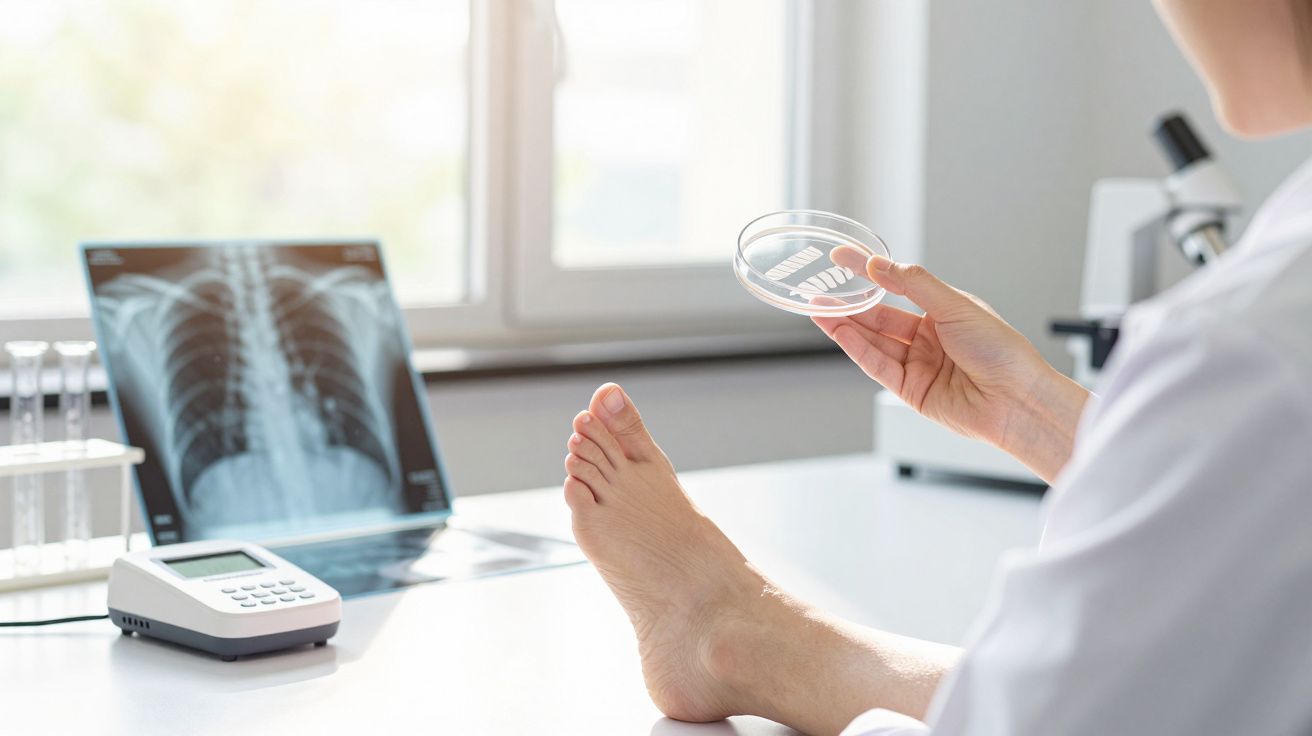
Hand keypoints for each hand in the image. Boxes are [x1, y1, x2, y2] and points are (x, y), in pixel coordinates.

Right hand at [813, 252, 1088, 482]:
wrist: (1017, 400)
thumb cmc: (1002, 352)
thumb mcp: (956, 306)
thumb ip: (915, 285)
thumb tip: (881, 265)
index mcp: (943, 313)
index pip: (897, 286)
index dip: (868, 272)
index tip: (842, 257)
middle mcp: (928, 339)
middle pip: (879, 318)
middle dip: (849, 305)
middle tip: (819, 290)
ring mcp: (918, 365)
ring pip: (873, 342)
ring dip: (845, 326)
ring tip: (819, 310)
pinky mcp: (910, 391)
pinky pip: (878, 365)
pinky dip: (857, 349)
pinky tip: (841, 333)